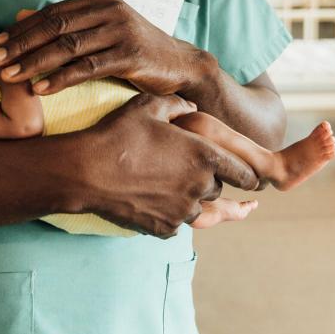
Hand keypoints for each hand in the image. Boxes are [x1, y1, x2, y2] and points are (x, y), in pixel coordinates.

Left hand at [0, 0, 211, 95]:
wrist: (181, 65)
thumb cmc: (135, 50)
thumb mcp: (102, 30)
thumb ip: (68, 23)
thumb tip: (20, 16)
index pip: (52, 12)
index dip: (22, 28)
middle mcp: (110, 9)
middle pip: (55, 26)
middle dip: (21, 44)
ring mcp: (121, 30)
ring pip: (67, 46)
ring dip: (34, 62)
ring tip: (9, 76)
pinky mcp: (130, 55)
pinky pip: (87, 67)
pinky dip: (61, 78)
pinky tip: (41, 89)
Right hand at [73, 94, 259, 237]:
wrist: (86, 172)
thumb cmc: (119, 133)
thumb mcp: (149, 106)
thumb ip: (179, 104)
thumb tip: (192, 108)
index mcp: (204, 156)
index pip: (246, 174)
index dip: (248, 174)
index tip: (247, 176)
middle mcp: (200, 187)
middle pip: (217, 188)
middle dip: (207, 178)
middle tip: (181, 165)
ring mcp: (182, 211)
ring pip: (197, 207)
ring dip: (187, 196)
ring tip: (160, 181)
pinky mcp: (165, 228)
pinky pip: (176, 222)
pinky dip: (168, 211)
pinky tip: (149, 196)